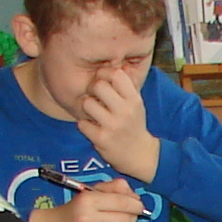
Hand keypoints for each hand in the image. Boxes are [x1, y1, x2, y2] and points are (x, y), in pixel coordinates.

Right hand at [27, 178, 149, 221]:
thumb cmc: (76, 209)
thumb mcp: (91, 192)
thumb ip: (113, 188)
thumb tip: (135, 197)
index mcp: (87, 200)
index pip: (121, 202)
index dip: (135, 204)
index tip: (139, 206)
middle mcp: (87, 219)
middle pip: (126, 218)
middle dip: (130, 216)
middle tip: (126, 215)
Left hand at [75, 64, 158, 181]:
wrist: (140, 155)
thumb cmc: (134, 125)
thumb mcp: (136, 104)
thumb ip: (126, 85)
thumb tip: (116, 66)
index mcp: (134, 99)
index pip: (116, 74)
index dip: (105, 73)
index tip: (103, 81)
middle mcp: (125, 111)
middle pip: (98, 85)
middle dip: (92, 89)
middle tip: (95, 96)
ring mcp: (112, 126)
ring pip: (87, 103)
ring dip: (87, 107)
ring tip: (94, 113)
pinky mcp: (101, 139)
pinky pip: (82, 123)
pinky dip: (84, 125)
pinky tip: (93, 128)